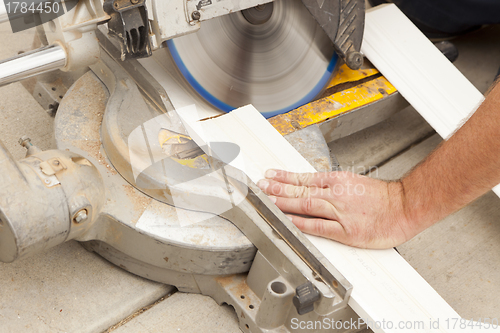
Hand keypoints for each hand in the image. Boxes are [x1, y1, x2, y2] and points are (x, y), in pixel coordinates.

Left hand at [257, 169, 416, 248]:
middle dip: (277, 188)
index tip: (269, 176)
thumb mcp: (354, 182)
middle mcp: (335, 194)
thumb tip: (312, 188)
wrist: (405, 207)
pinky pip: (319, 226)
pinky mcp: (346, 230)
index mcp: (337, 181)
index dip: (284, 178)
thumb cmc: (382, 197)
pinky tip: (288, 221)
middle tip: (260, 186)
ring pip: (305, 205)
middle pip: (300, 190)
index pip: (304, 178)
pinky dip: (302, 223)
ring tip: (267, 200)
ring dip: (283, 203)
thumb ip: (333, 186)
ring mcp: (340, 212)